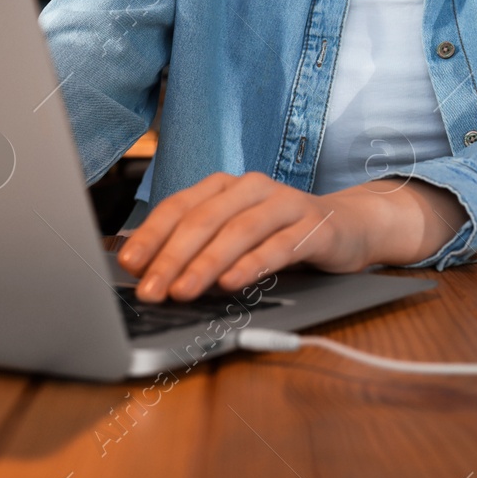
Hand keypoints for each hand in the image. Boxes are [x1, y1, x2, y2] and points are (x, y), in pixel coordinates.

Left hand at [118, 172, 355, 302]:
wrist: (347, 226)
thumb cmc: (280, 234)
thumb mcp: (234, 236)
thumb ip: (196, 248)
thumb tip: (145, 271)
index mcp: (227, 186)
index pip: (180, 206)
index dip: (151, 234)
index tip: (129, 264)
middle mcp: (254, 188)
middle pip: (206, 220)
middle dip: (173, 257)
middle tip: (151, 290)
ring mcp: (287, 204)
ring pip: (240, 231)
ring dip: (207, 263)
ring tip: (183, 291)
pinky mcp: (315, 228)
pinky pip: (280, 246)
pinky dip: (253, 264)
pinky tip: (233, 282)